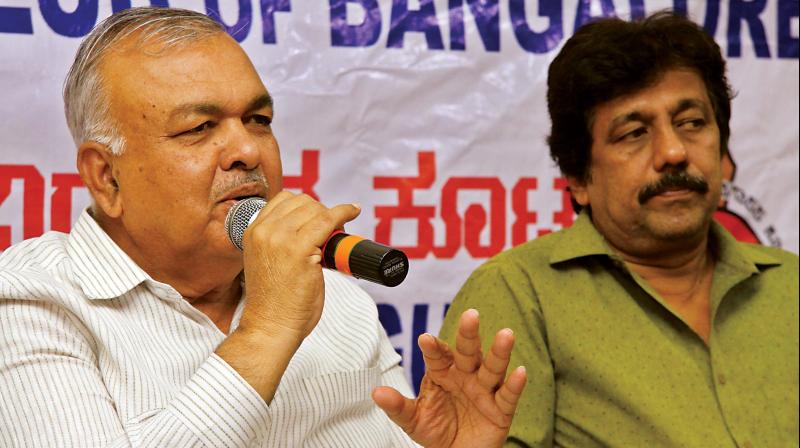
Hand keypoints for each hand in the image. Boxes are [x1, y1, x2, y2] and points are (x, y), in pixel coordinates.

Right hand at [239, 191, 360, 339]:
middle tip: (332, 229)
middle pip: (302, 202)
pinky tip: (353, 212)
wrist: (271, 326)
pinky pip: (329, 219)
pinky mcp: (299, 249)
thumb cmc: (275, 302)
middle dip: (321, 212)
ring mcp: (280, 239)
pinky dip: (345, 212)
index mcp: (253, 232)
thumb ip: (279, 242)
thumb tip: (311, 229)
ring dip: (332, 216)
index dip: (306, 206)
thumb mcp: (268, 261)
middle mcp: (264, 231)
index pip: (283, 200)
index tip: (319, 217)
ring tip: (337, 232)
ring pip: (316, 209)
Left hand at [372, 309, 526, 447]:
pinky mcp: (501, 409)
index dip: (433, 348)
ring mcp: (484, 391)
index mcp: (443, 373)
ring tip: (506, 334)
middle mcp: (466, 376)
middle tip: (471, 315)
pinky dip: (515, 384)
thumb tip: (376, 393)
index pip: (438, 356)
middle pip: (468, 352)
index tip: (424, 339)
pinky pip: (508, 395)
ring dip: (500, 352)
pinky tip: (520, 371)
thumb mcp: (414, 420)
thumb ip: (398, 406)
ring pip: (492, 368)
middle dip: (469, 335)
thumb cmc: (436, 430)